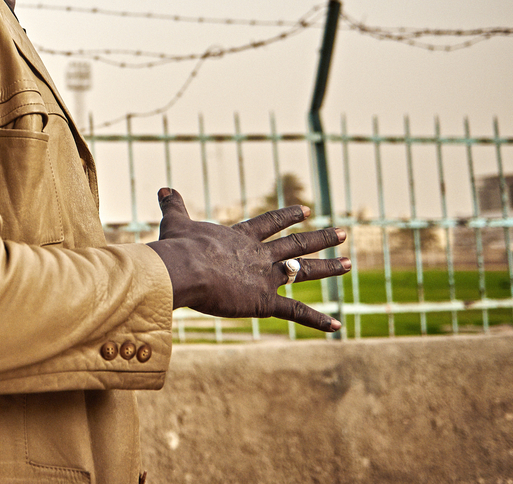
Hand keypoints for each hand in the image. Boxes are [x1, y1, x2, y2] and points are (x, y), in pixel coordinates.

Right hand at [146, 187, 349, 331]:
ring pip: (304, 271)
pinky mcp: (265, 301)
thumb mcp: (177, 223)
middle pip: (297, 244)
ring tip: (349, 263)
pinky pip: (296, 312)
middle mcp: (259, 255)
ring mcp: (265, 277)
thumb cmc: (179, 248)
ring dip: (329, 267)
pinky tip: (337, 324)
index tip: (307, 210)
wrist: (186, 268)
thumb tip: (163, 188)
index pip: (270, 223)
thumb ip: (174, 207)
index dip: (288, 216)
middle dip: (321, 238)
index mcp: (241, 238)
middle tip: (344, 232)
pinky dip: (317, 319)